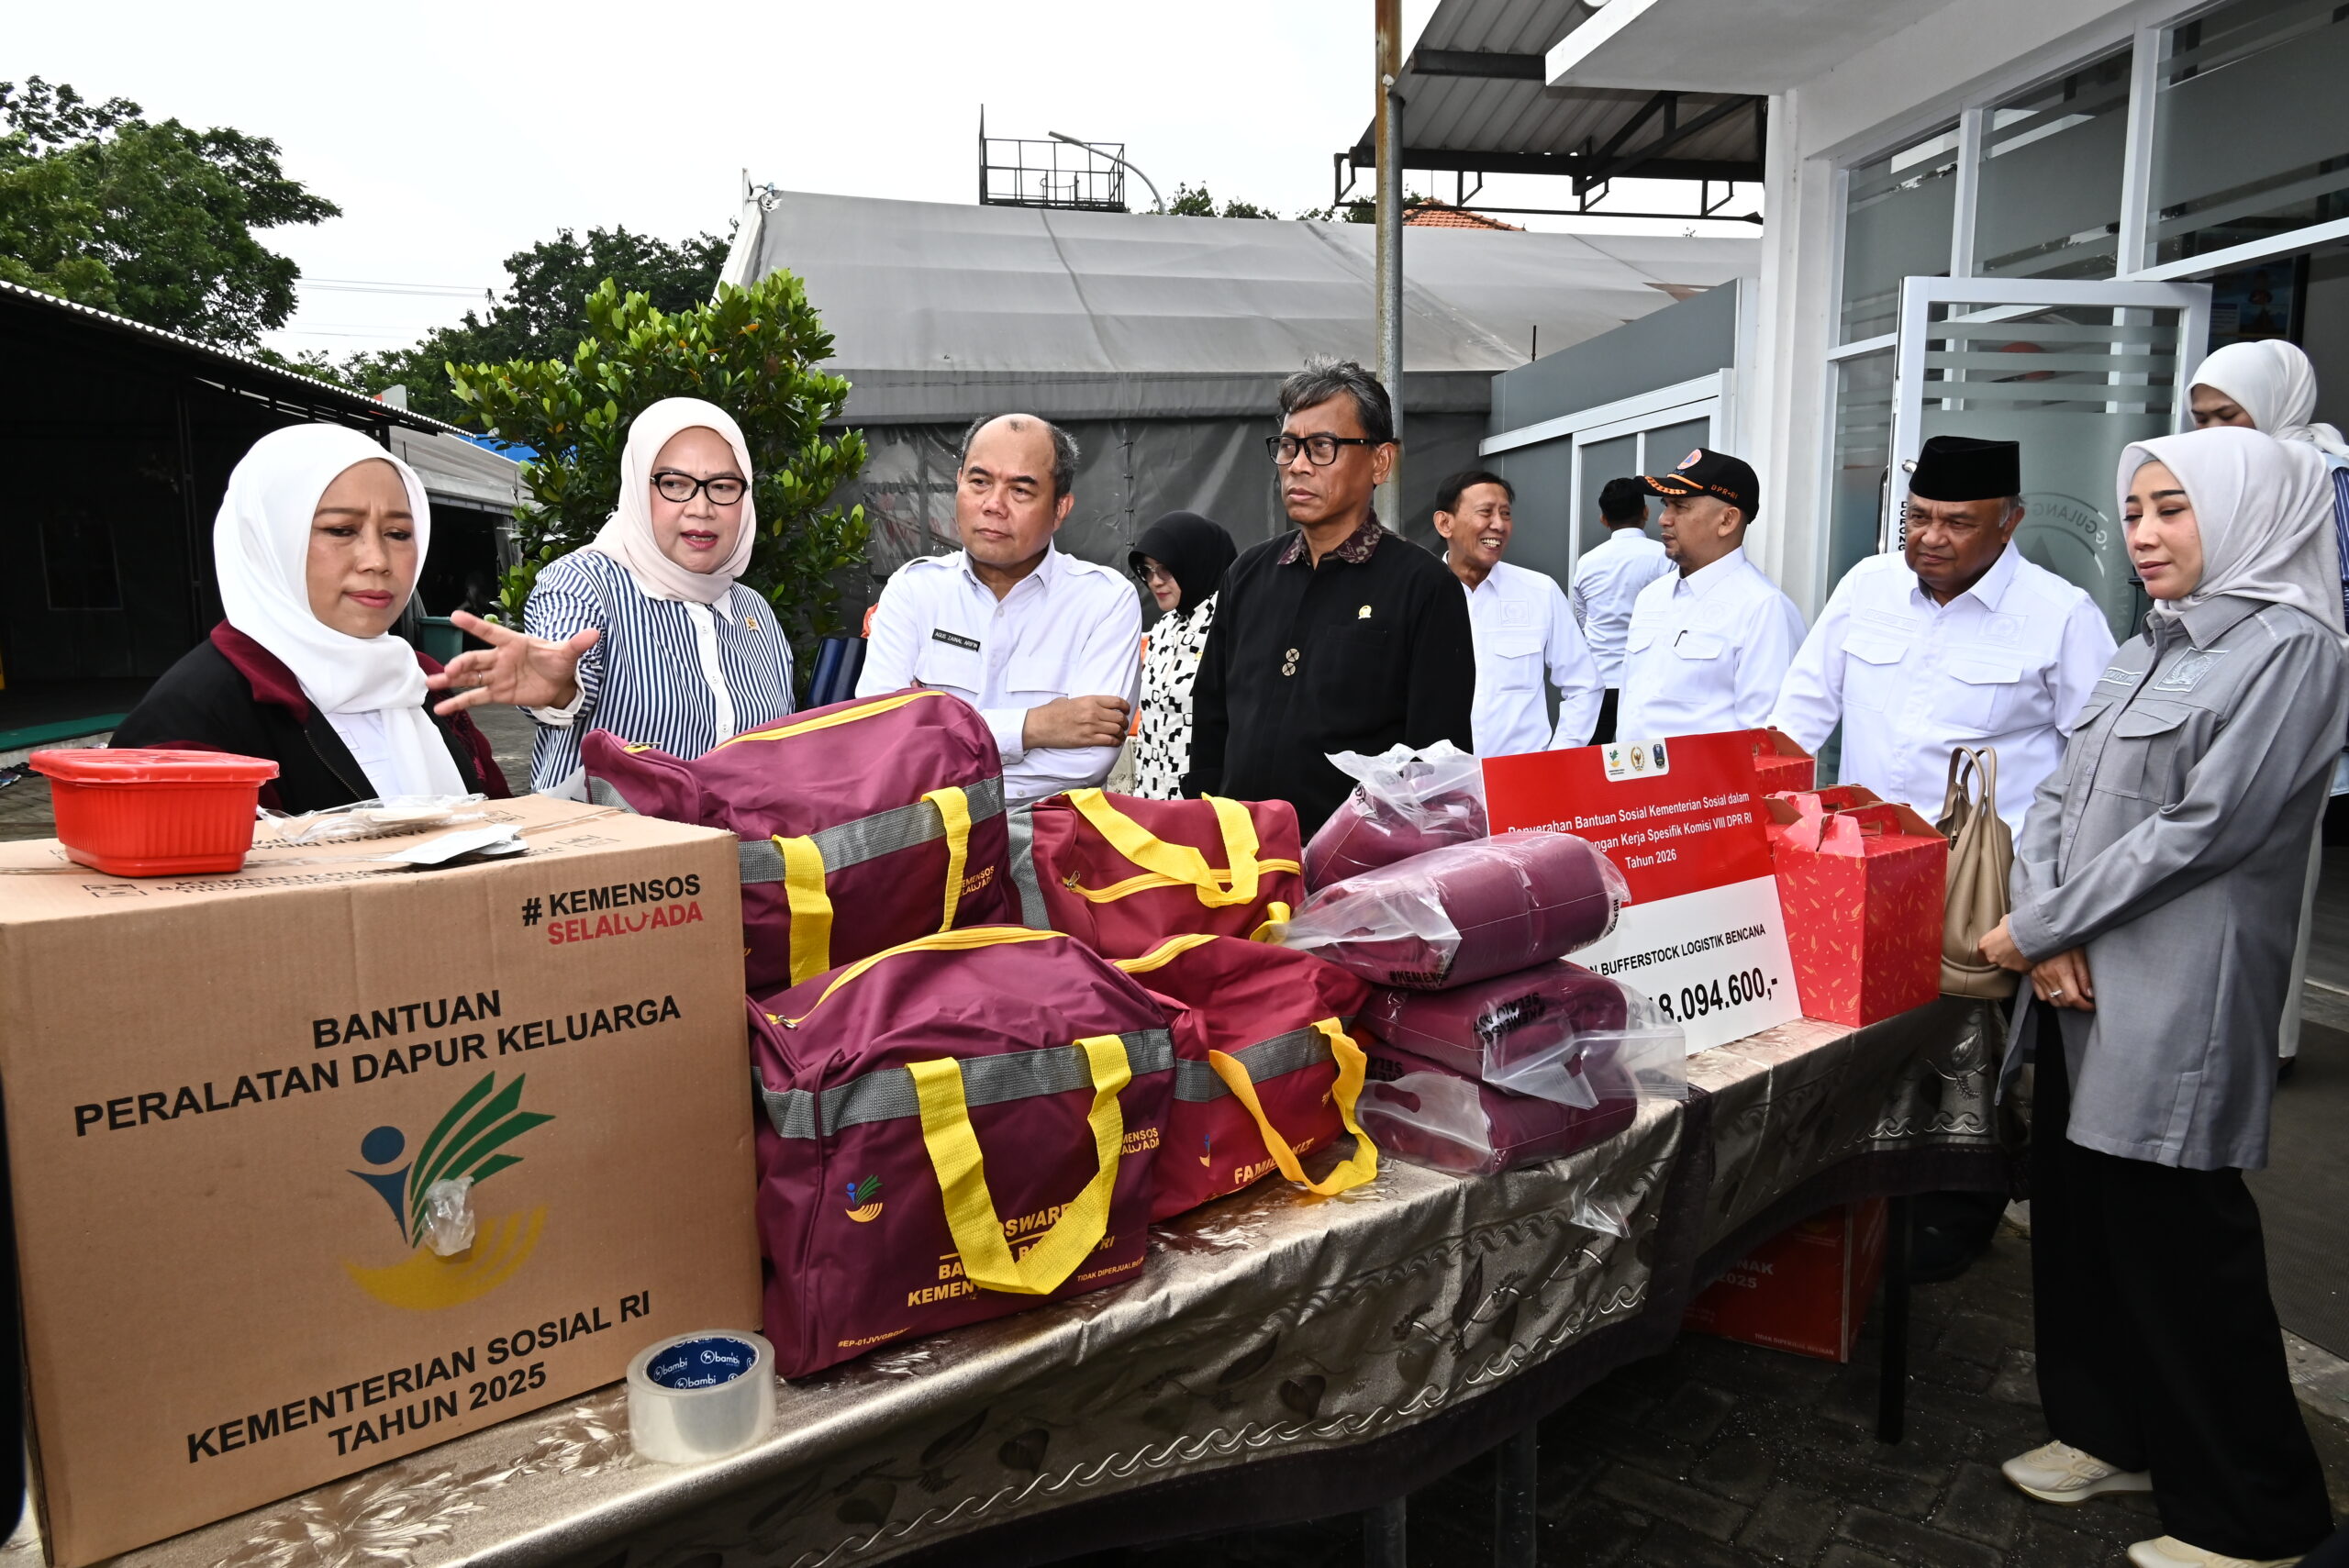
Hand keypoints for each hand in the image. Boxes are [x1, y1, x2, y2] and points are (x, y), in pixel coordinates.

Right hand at [425, 610, 599, 714]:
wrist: (560, 683)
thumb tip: (595, 632)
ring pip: (470, 677)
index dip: (475, 625)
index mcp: (514, 643)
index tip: (455, 616)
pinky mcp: (497, 694)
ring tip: (431, 685)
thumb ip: (577, 644)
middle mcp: (500, 658)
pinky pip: (475, 698)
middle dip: (461, 663)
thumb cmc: (558, 661)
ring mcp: (496, 676)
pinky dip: (458, 703)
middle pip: (476, 659)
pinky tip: (441, 710)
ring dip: (451, 681)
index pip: (492, 632)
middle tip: (448, 670)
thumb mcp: (568, 653)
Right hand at [1022, 695, 1130, 749]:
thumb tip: (1087, 705)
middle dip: (1124, 722)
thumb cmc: (1050, 713)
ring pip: (1117, 730)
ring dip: (1121, 733)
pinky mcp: (1087, 739)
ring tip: (1120, 735)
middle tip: (1123, 725)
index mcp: (1090, 700)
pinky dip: (1115, 742)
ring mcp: (1091, 727)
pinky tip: (1115, 742)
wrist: (1040, 725)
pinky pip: (1109, 741)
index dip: (1125, 707)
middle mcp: (1093, 713)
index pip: (1117, 702)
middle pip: (1119, 717)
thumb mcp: (1068, 700)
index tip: (1126, 710)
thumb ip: (1082, 702)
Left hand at [1977, 916, 2031, 973]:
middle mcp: (1991, 957)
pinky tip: (2029, 956)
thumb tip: (2003, 926)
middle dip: (2002, 954)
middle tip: (2012, 947)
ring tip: (2023, 950)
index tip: (1996, 946)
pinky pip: (2021, 968)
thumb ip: (2001, 927)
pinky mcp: (2017, 970)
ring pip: (2008, 964)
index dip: (1990, 948)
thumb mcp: (2005, 922)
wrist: (2029, 934)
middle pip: (1994, 958)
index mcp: (1985, 944)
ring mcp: (2004, 964)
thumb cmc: (2015, 925)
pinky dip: (2025, 963)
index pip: (1982, 951)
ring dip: (2014, 959)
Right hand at [2029, 948, 2095, 1011]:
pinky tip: (2058, 991)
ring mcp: (2039, 978)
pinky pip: (2042, 996)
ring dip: (2064, 1002)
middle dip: (2076, 1004)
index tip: (2091, 1005)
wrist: (2044, 934)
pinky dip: (2051, 998)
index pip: (2073, 998)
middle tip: (2084, 999)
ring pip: (2053, 1001)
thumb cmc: (2064, 944)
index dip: (2084, 1005)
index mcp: (2062, 972)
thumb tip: (2090, 994)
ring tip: (2072, 995)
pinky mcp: (2033, 977)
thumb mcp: (2080, 956)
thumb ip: (2085, 976)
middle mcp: (2048, 977)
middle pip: (2063, 1002)